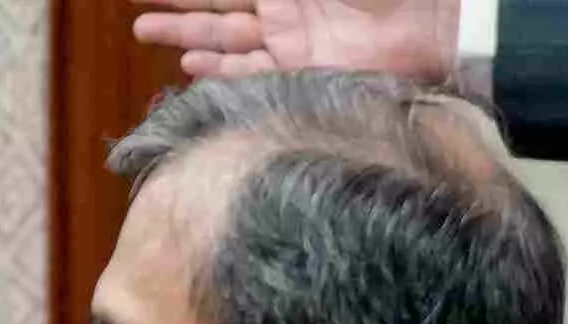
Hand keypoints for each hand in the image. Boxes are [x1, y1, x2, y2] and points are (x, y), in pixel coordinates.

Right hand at [132, 0, 457, 81]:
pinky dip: (217, 69)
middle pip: (215, 4)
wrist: (435, 23)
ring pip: (222, 36)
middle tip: (133, 5)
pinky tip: (190, 64)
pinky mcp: (301, 73)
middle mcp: (283, 7)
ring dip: (183, 32)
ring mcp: (290, 40)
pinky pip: (248, 72)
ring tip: (142, 31)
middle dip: (173, 2)